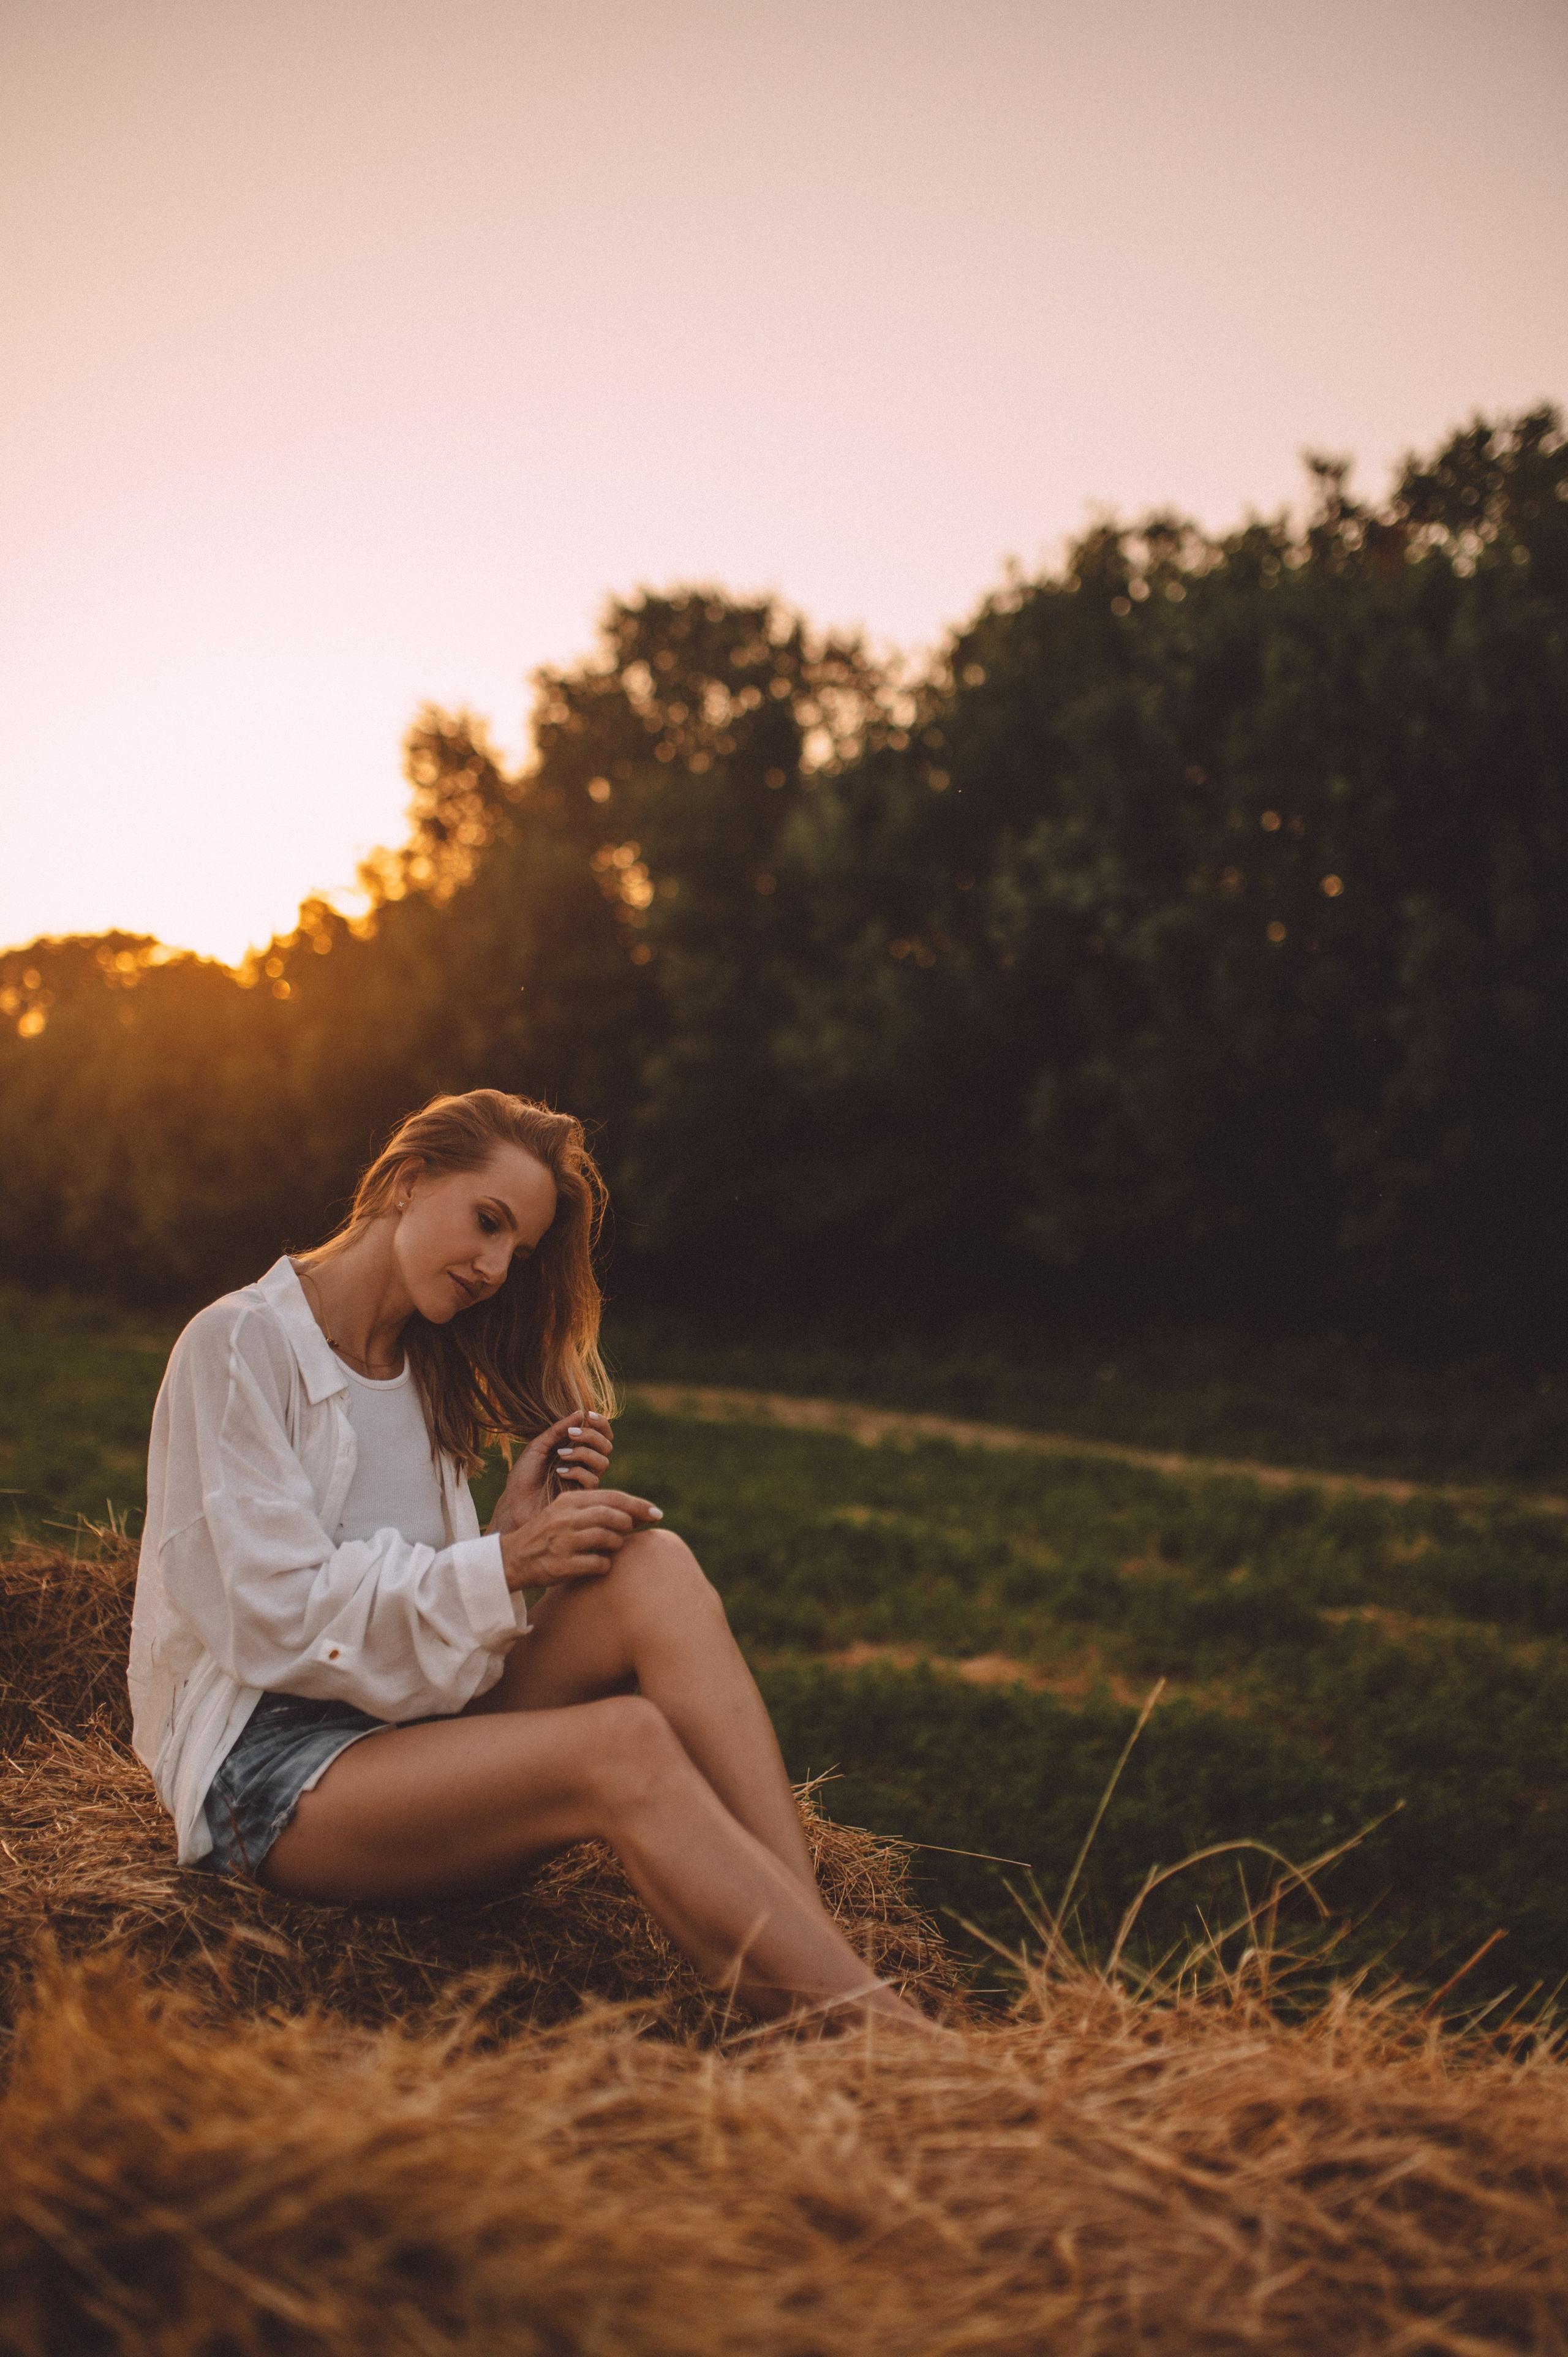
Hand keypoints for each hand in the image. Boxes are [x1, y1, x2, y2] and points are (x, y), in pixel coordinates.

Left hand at [491, 1409, 614, 1533]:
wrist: (514, 1503)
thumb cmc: (524, 1475)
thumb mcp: (538, 1446)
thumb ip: (558, 1430)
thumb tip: (581, 1412)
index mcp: (575, 1449)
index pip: (601, 1434)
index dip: (600, 1423)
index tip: (589, 1415)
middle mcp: (584, 1464)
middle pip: (607, 1446)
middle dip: (592, 1436)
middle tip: (571, 1434)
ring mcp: (584, 1480)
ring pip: (603, 1462)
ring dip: (584, 1453)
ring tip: (560, 1454)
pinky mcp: (582, 1496)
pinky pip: (592, 1480)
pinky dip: (577, 1472)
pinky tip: (560, 1472)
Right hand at [498, 1488, 662, 1590]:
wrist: (513, 1559)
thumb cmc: (547, 1536)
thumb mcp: (564, 1512)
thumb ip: (593, 1509)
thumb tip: (632, 1513)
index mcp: (568, 1501)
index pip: (611, 1497)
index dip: (637, 1504)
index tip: (656, 1513)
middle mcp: (565, 1518)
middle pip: (611, 1514)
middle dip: (629, 1522)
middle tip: (635, 1530)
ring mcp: (563, 1542)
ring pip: (606, 1537)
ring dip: (617, 1544)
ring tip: (613, 1547)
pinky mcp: (562, 1565)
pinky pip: (598, 1564)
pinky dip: (606, 1565)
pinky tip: (601, 1565)